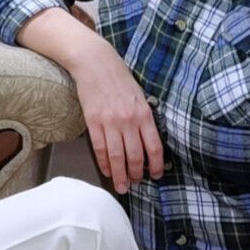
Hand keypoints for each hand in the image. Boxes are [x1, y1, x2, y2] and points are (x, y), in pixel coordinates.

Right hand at [69, 55, 163, 191]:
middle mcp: (128, 120)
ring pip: (117, 157)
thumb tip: (146, 141)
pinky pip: (100, 149)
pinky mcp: (93, 122)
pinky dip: (104, 163)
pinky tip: (107, 171)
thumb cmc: (119, 78)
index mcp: (144, 114)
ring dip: (120, 175)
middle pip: (134, 156)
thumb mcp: (139, 96)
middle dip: (136, 174)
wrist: (95, 62)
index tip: (156, 174)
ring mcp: (110, 122)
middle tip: (135, 184)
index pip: (153, 147)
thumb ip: (144, 117)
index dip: (156, 165)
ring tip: (122, 186)